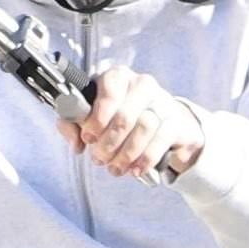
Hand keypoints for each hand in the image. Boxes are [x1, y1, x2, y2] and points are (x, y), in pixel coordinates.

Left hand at [56, 66, 203, 178]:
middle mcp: (141, 84)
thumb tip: (76, 142)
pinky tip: (134, 169)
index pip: (109, 89)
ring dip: (125, 154)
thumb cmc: (119, 116)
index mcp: (117, 77)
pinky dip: (145, 159)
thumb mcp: (91, 115)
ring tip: (115, 167)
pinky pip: (160, 141)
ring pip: (144, 128)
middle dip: (108, 144)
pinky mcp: (175, 121)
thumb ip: (73, 123)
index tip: (88, 137)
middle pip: (124, 116)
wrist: (161, 123)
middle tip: (99, 158)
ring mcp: (161, 101)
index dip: (96, 118)